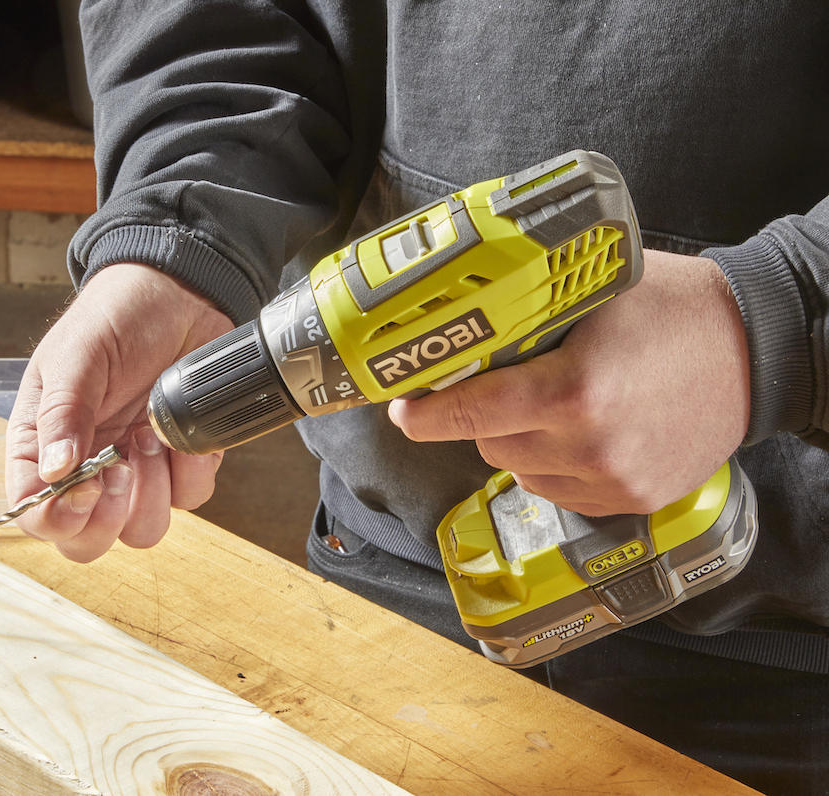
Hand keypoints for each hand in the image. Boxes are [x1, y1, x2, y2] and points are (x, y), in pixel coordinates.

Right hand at [4, 263, 234, 561]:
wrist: (178, 293)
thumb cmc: (116, 315)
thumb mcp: (78, 355)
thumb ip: (63, 413)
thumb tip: (53, 472)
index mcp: (42, 445)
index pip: (34, 512)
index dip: (58, 517)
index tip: (87, 487)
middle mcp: (86, 468)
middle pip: (86, 541)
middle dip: (108, 518)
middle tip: (123, 467)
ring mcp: (135, 470)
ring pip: (142, 531)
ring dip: (152, 494)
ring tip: (151, 436)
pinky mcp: (179, 463)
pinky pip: (189, 499)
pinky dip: (190, 472)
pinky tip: (179, 433)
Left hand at [388, 250, 750, 515]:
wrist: (758, 350)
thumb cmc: (674, 309)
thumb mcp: (592, 295)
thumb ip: (524, 321)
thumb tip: (457, 333)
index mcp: (572, 391)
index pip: (468, 413)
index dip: (424, 413)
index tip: (403, 408)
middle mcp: (589, 446)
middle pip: (489, 444)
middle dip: (481, 416)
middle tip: (500, 384)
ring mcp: (613, 481)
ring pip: (522, 470)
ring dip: (519, 442)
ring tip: (554, 403)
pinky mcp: (632, 501)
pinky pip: (560, 490)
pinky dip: (554, 464)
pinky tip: (581, 431)